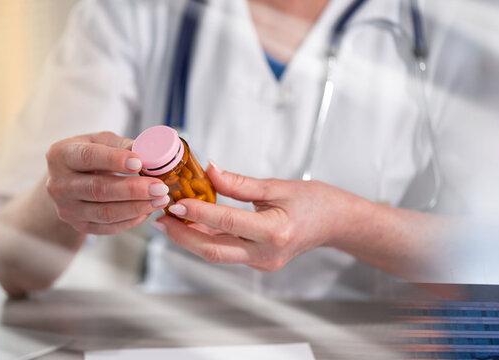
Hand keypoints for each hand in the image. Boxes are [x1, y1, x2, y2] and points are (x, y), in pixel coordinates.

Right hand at [44, 131, 170, 233]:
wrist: (68, 181)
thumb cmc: (88, 156)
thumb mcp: (100, 142)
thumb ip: (122, 145)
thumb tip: (150, 151)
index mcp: (61, 155)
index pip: (88, 157)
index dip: (114, 160)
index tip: (139, 162)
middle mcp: (58, 184)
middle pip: (98, 189)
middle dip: (133, 189)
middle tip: (159, 186)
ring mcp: (67, 209)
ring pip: (105, 212)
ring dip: (137, 207)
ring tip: (160, 199)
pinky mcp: (78, 225)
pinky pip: (108, 227)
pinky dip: (131, 220)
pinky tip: (147, 211)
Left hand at [153, 161, 372, 271]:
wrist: (337, 223)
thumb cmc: (315, 201)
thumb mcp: (277, 186)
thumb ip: (239, 183)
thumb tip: (208, 170)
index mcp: (275, 232)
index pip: (227, 222)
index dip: (199, 212)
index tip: (176, 201)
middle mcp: (266, 254)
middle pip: (214, 250)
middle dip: (183, 235)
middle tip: (161, 219)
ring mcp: (262, 263)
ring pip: (217, 254)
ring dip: (191, 238)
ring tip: (169, 221)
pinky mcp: (258, 263)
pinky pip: (226, 252)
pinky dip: (207, 238)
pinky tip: (191, 225)